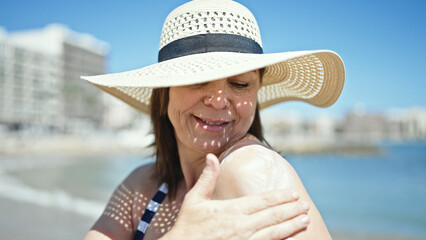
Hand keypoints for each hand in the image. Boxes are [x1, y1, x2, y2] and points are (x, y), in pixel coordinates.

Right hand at [160, 154, 309, 239]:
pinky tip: (290, 237)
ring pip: (274, 232)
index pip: (262, 201)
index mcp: (232, 210)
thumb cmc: (188, 225)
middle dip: (291, 210)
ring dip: (291, 225)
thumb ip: (207, 178)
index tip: (293, 193)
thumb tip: (212, 157)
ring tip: (305, 220)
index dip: (280, 197)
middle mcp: (241, 225)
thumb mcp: (194, 199)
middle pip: (272, 215)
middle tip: (305, 205)